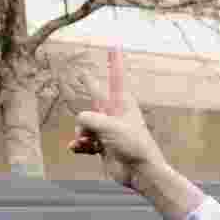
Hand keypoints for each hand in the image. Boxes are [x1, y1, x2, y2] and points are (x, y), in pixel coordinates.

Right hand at [70, 47, 167, 190]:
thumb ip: (88, 118)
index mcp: (123, 104)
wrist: (140, 172)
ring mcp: (108, 131)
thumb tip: (81, 126)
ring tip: (88, 142)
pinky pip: (83, 142)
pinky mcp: (103, 147)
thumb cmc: (132, 145)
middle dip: (89, 96)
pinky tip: (79, 149)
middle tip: (84, 78)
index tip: (115, 46)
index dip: (114, 63)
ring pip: (83, 125)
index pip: (116, 78)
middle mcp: (115, 115)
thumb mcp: (108, 125)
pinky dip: (79, 146)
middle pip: (95, 100)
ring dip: (81, 134)